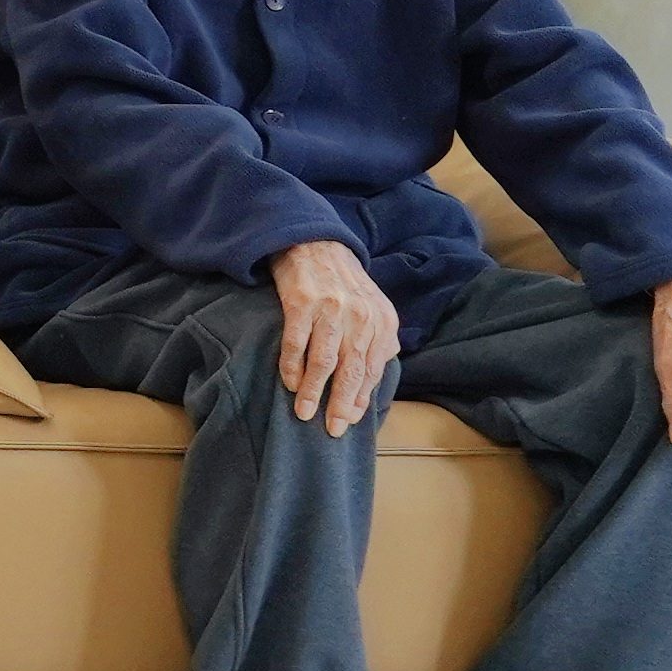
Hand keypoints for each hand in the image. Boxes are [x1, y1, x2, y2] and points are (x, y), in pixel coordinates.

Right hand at [265, 240, 396, 434]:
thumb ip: (379, 337)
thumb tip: (381, 369)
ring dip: (314, 391)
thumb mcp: (372, 305)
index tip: (350, 421)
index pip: (373, 369)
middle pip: (352, 371)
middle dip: (342, 404)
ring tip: (305, 413)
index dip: (361, 399)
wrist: (314, 241)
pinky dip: (292, 366)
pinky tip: (289, 383)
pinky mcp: (302, 303)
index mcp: (382, 321)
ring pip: (324, 362)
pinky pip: (296, 343)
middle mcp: (361, 316)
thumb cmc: (343, 281)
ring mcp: (331, 309)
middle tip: (332, 429)